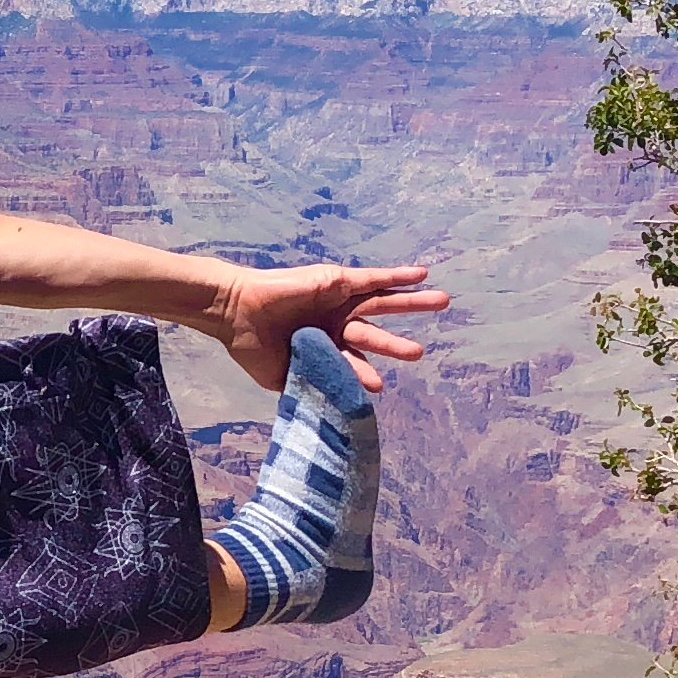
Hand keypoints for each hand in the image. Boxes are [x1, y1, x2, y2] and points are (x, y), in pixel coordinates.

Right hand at [216, 259, 447, 391]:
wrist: (234, 314)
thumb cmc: (251, 346)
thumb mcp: (282, 376)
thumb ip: (309, 384)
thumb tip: (330, 403)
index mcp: (322, 345)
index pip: (353, 360)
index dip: (364, 372)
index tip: (377, 387)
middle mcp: (334, 322)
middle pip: (375, 332)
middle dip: (398, 344)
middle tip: (420, 354)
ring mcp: (337, 301)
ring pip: (383, 303)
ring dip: (412, 304)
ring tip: (442, 302)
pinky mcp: (336, 281)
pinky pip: (373, 278)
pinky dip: (397, 277)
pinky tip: (422, 275)